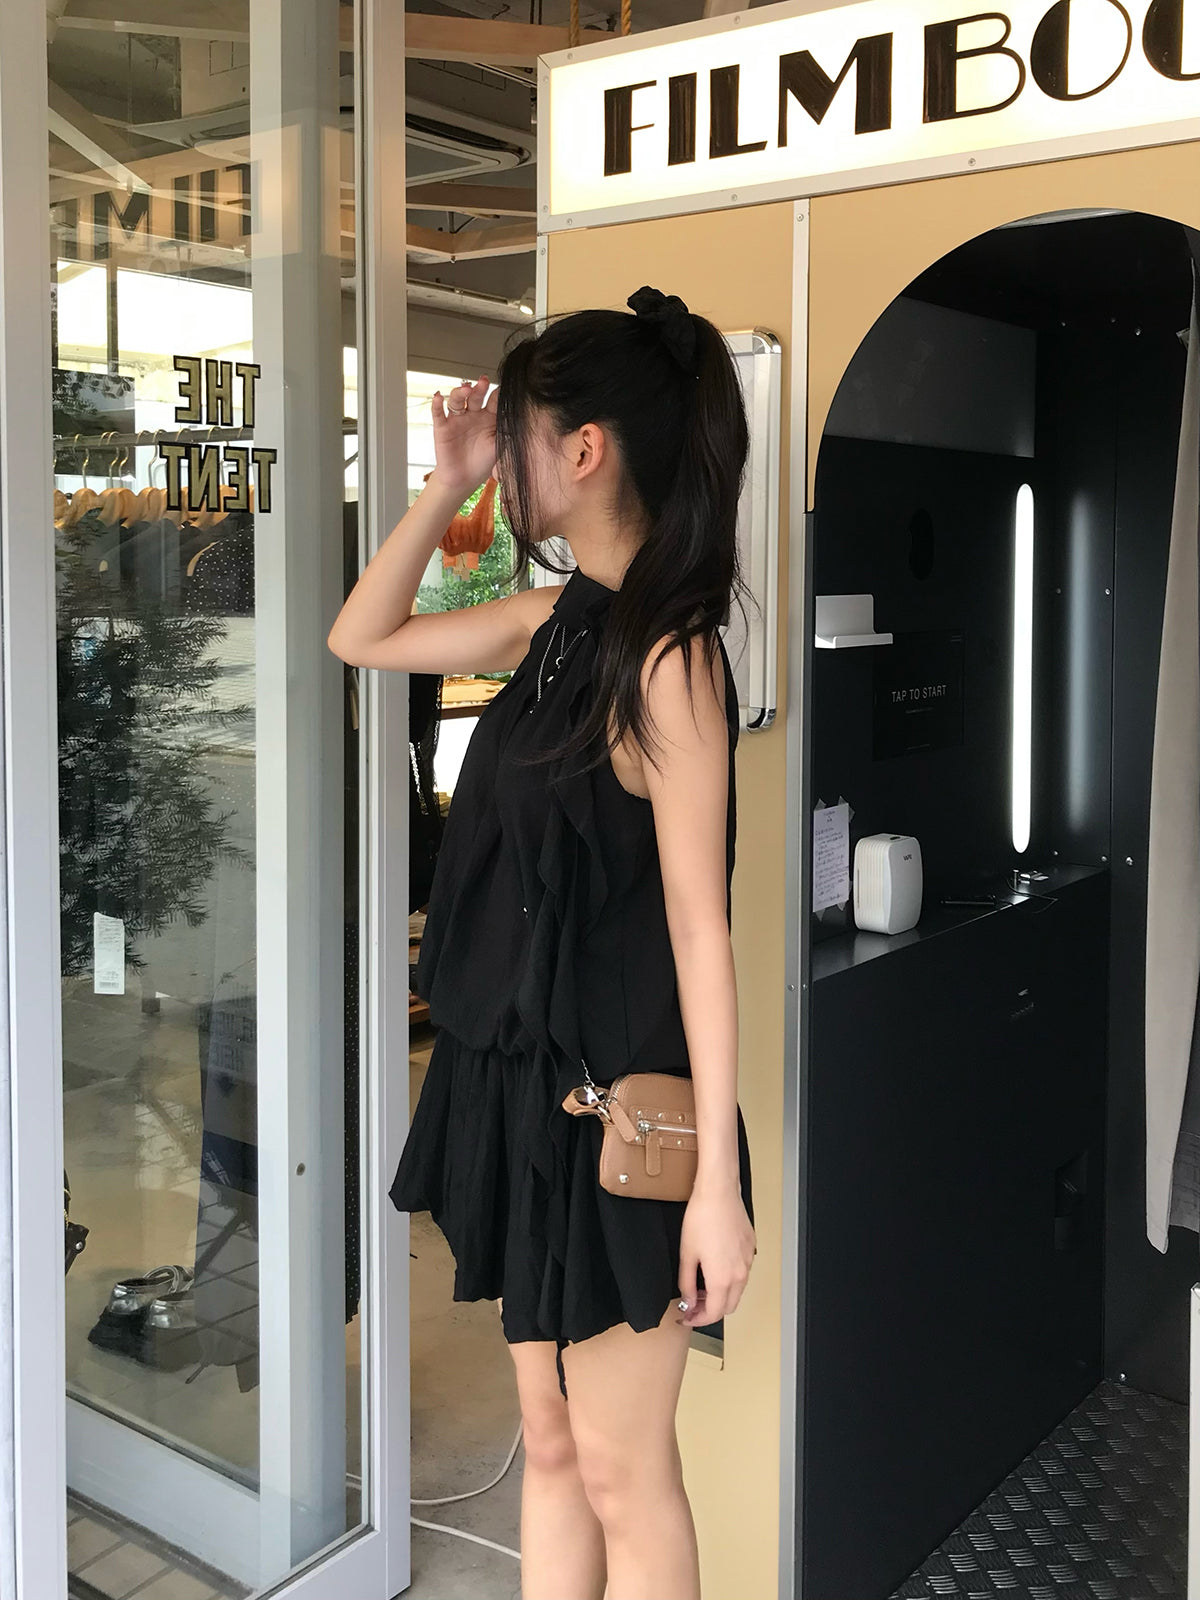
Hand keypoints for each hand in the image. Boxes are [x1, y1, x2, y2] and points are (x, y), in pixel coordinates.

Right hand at [430, 375, 497, 501]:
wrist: (463, 480)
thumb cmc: (483, 463)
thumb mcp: (500, 448)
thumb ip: (508, 434)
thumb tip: (524, 423)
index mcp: (489, 417)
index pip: (494, 401)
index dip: (498, 394)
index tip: (505, 389)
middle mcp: (473, 414)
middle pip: (476, 396)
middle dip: (480, 388)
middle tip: (484, 382)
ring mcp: (457, 419)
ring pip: (458, 400)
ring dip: (461, 392)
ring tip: (466, 389)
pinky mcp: (442, 427)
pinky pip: (438, 413)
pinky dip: (436, 404)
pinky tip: (438, 397)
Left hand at [676, 1181, 755, 1328]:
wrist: (719, 1193)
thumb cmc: (702, 1218)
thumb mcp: (687, 1254)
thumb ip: (687, 1284)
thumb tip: (688, 1301)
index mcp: (722, 1278)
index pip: (714, 1313)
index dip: (698, 1320)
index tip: (687, 1317)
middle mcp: (740, 1274)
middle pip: (729, 1307)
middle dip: (710, 1310)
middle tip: (692, 1305)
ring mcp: (748, 1261)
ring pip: (737, 1291)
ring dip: (720, 1295)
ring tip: (701, 1286)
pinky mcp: (751, 1249)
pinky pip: (742, 1273)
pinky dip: (729, 1279)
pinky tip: (714, 1268)